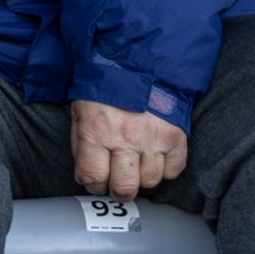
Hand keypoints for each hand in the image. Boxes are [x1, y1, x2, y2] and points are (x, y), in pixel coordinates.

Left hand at [69, 99, 187, 199]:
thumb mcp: (79, 113)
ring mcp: (153, 139)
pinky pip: (174, 170)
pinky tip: (154, 157)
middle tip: (116, 182)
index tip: (94, 181)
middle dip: (117, 190)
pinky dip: (165, 169)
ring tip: (135, 164)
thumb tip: (86, 175)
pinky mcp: (175, 136)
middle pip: (125, 188)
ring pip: (150, 182)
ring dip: (141, 178)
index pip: (93, 177)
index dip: (92, 184)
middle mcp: (125, 139)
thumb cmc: (102, 89)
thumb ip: (81, 145)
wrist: (133, 63)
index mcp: (96, 132)